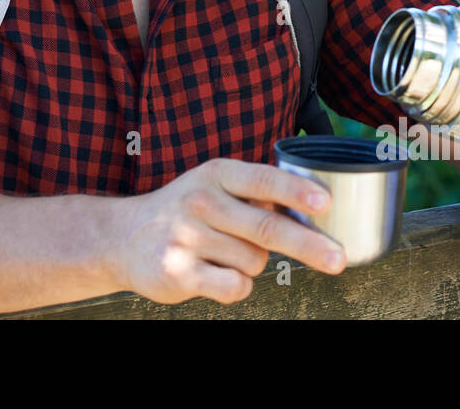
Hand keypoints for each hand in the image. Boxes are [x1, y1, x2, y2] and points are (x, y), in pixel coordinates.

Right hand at [107, 158, 347, 304]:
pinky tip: (218, 273)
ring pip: (254, 261)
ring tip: (226, 253)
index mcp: (216, 174)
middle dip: (308, 245)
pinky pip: (234, 286)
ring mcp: (188, 237)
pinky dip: (238, 285)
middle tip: (337, 259)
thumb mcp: (214, 185)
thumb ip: (255, 193)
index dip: (297, 192)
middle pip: (266, 226)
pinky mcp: (178, 271)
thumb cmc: (184, 211)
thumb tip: (314, 209)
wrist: (123, 237)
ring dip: (254, 264)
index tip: (325, 204)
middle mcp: (201, 201)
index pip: (263, 180)